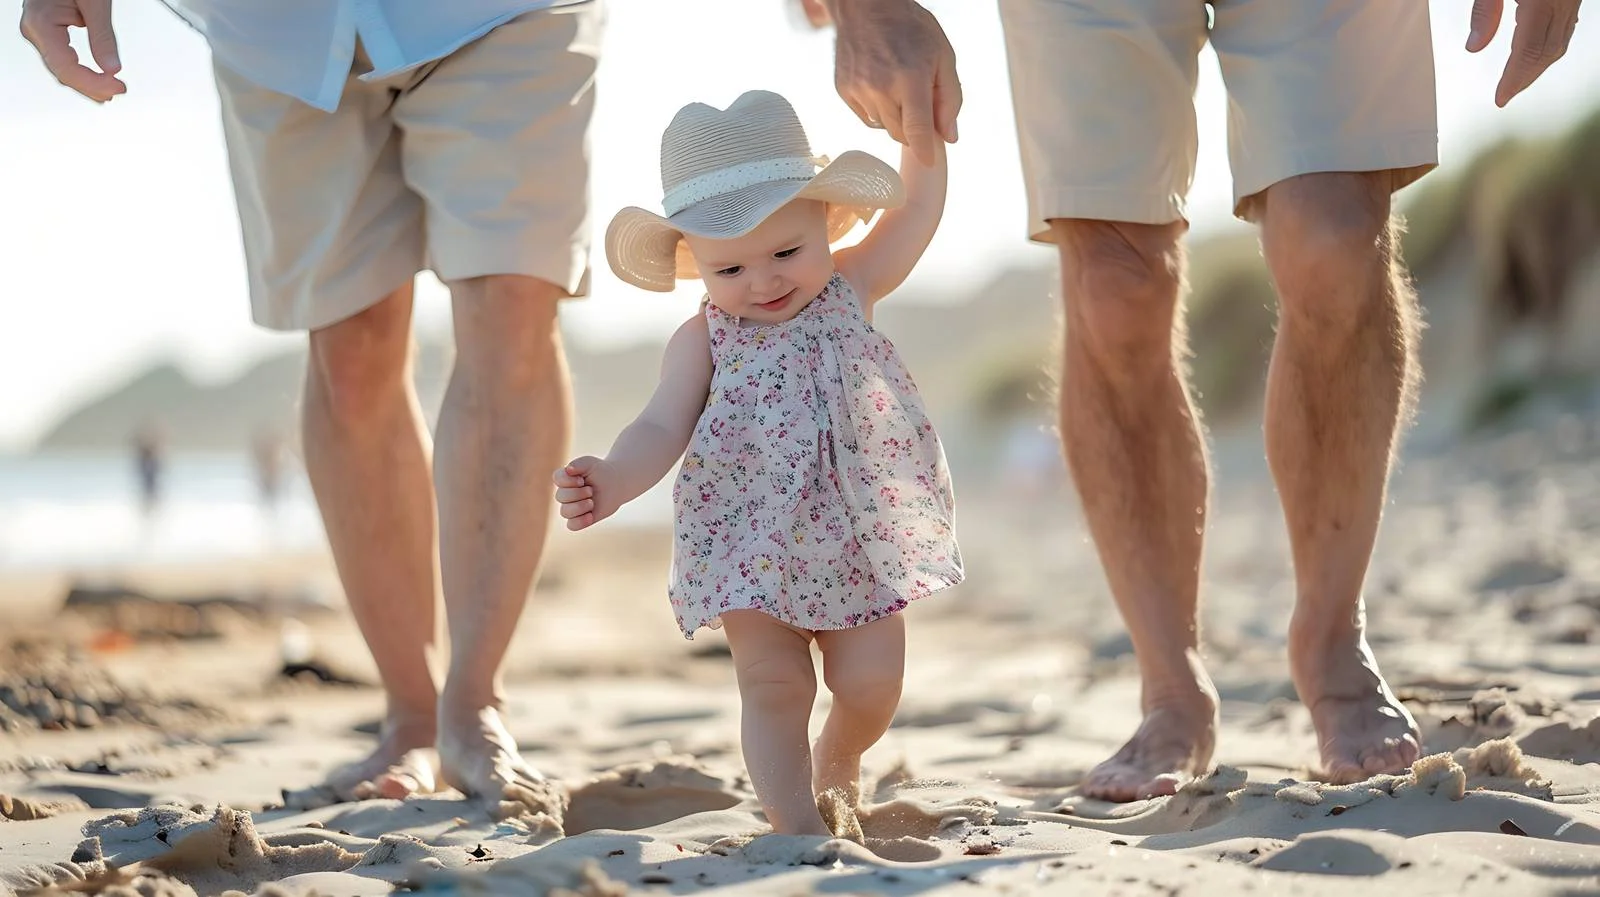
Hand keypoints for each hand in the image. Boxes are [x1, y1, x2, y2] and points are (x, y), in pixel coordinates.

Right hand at [20, 0, 123, 101]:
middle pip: (62, 71)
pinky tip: (97, 79)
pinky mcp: (48, 30)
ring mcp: (39, 30)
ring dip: (86, 82)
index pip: (65, 66)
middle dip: (91, 86)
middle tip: (118, 91)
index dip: (92, 82)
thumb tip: (112, 68)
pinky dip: (80, 70)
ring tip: (110, 91)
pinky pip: (62, 57)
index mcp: (40, 22)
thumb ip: (103, 36)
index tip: (117, 87)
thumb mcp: (95, 3)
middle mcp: (34, 28)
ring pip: (61, 67)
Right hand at [552, 457, 619, 531]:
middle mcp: (565, 494)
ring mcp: (571, 507)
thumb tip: (568, 469)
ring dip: (579, 507)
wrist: (616, 484)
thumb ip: (579, 464)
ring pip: (565, 512)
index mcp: (565, 479)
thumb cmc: (601, 472)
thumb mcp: (591, 464)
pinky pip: (572, 525)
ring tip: (591, 502)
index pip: (557, 479)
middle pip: (560, 497)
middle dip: (578, 493)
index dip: (568, 480)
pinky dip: (580, 521)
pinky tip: (590, 516)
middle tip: (591, 490)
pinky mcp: (580, 519)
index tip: (582, 479)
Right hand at [828, 0, 960, 164]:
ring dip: (896, 118)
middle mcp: (880, 87)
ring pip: (884, 128)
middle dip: (914, 129)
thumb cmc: (911, 29)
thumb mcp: (943, 56)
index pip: (917, 129)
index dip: (925, 150)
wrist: (867, 6)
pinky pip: (867, 118)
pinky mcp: (843, 91)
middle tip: (919, 102)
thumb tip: (949, 136)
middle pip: (901, 134)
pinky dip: (878, 110)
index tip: (930, 162)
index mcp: (910, 77)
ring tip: (898, 86)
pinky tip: (881, 85)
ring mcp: (858, 90)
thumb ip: (950, 98)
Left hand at [1466, 0, 1582, 106]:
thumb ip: (1485, 11)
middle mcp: (1563, 0)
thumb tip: (1474, 47)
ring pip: (1560, 41)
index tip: (1501, 98)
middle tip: (1506, 95)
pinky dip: (1549, 47)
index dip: (1514, 78)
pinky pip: (1565, 27)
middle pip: (1547, 51)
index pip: (1528, 50)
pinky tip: (1535, 54)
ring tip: (1517, 81)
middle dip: (1525, 78)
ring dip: (1538, 66)